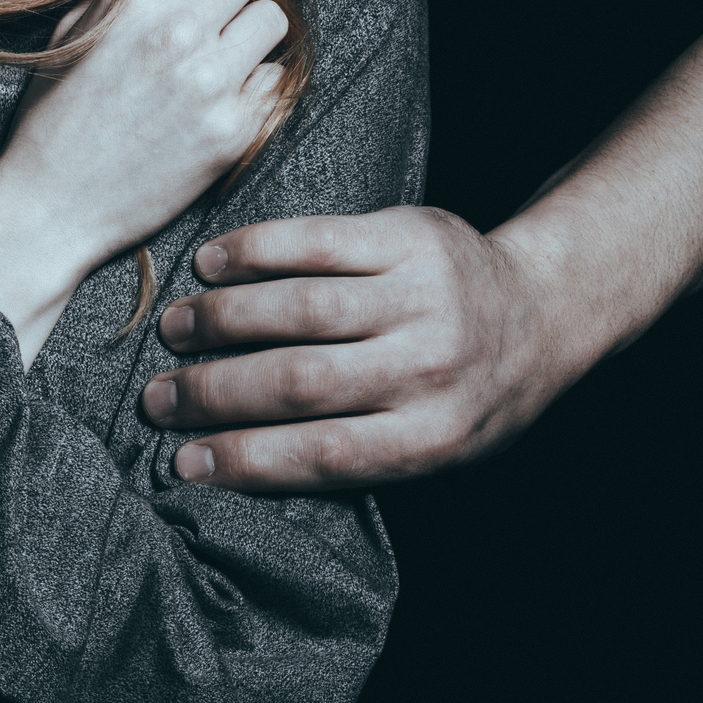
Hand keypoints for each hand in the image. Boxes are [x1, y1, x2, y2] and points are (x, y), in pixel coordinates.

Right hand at [0, 0, 291, 363]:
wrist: (52, 205)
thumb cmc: (55, 115)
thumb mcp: (73, 30)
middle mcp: (177, 32)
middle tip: (209, 17)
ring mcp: (211, 83)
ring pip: (272, 21)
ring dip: (248, 33)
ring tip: (217, 57)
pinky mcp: (234, 130)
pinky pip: (273, 78)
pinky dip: (250, 84)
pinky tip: (213, 101)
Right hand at [138, 207, 592, 488]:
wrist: (544, 309)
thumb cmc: (470, 394)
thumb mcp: (433, 447)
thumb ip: (353, 456)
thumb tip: (232, 466)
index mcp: (435, 437)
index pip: (322, 454)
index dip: (245, 460)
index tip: (182, 463)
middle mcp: (432, 368)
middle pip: (301, 381)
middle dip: (214, 392)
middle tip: (158, 397)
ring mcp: (424, 296)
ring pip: (302, 308)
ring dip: (223, 319)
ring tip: (175, 329)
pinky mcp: (411, 236)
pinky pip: (320, 240)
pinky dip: (256, 251)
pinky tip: (211, 263)